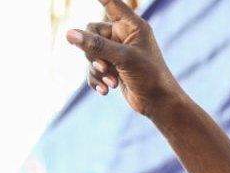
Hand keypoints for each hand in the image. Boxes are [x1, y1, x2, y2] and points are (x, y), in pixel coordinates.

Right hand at [65, 0, 184, 116]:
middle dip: (93, 51)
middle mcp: (124, 36)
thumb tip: (69, 34)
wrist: (160, 104)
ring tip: (112, 82)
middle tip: (104, 66)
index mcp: (132, 26)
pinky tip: (105, 91)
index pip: (110, 2)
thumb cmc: (150, 77)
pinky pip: (93, 68)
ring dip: (97, 69)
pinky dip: (97, 79)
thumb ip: (96, 45)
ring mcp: (117, 52)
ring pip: (90, 52)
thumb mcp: (123, 58)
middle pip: (91, 32)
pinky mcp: (113, 68)